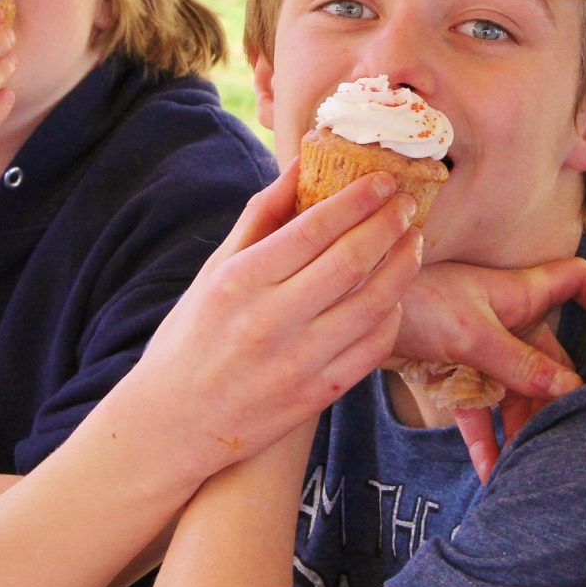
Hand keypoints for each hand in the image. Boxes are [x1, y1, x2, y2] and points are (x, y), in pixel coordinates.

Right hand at [121, 162, 421, 481]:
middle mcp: (269, 321)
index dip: (356, 199)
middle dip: (388, 224)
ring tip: (411, 242)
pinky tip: (393, 296)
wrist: (174, 422)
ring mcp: (296, 363)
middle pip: (351, 260)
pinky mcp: (317, 396)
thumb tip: (301, 163)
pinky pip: (372, 349)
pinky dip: (392, 316)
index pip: (314, 228)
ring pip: (373, 303)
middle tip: (405, 204)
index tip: (382, 180)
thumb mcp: (215, 269)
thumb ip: (261, 215)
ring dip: (402, 266)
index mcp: (241, 281)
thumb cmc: (193, 334)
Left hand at [392, 257, 585, 482]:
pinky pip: (480, 411)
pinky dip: (486, 439)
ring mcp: (484, 349)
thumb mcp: (474, 335)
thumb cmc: (418, 302)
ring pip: (518, 392)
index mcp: (522, 296)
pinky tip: (489, 473)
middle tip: (572, 440)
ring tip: (529, 471)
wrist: (353, 308)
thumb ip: (522, 365)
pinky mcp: (456, 374)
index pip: (578, 283)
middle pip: (552, 362)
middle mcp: (510, 322)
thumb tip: (572, 391)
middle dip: (561, 400)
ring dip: (522, 430)